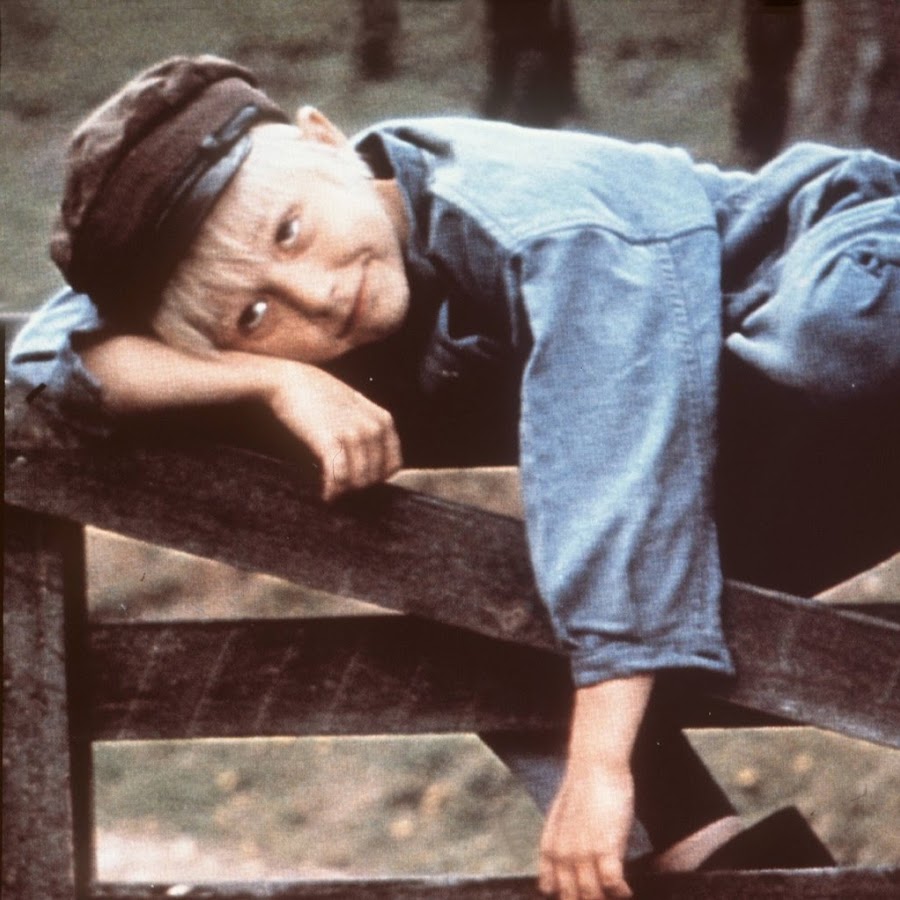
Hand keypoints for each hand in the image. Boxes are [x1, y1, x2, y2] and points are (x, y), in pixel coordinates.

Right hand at [266, 362, 402, 499]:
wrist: (289, 381)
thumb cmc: (319, 395)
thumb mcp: (356, 407)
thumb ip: (369, 428)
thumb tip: (372, 461)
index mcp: (383, 420)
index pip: (392, 465)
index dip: (377, 478)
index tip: (360, 480)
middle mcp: (373, 428)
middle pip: (375, 476)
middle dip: (358, 485)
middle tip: (341, 486)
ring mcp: (353, 435)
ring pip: (358, 480)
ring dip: (344, 490)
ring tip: (332, 489)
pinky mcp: (330, 442)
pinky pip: (338, 477)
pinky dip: (332, 490)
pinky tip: (326, 495)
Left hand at [539, 759, 633, 899]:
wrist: (595, 766)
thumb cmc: (584, 789)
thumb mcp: (563, 819)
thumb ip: (563, 843)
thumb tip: (572, 863)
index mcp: (550, 846)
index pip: (549, 887)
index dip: (565, 894)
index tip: (580, 894)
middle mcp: (562, 854)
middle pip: (571, 897)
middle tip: (600, 896)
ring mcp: (583, 852)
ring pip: (592, 896)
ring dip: (606, 899)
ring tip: (617, 895)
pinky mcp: (605, 847)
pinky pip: (612, 884)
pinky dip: (621, 891)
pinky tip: (627, 890)